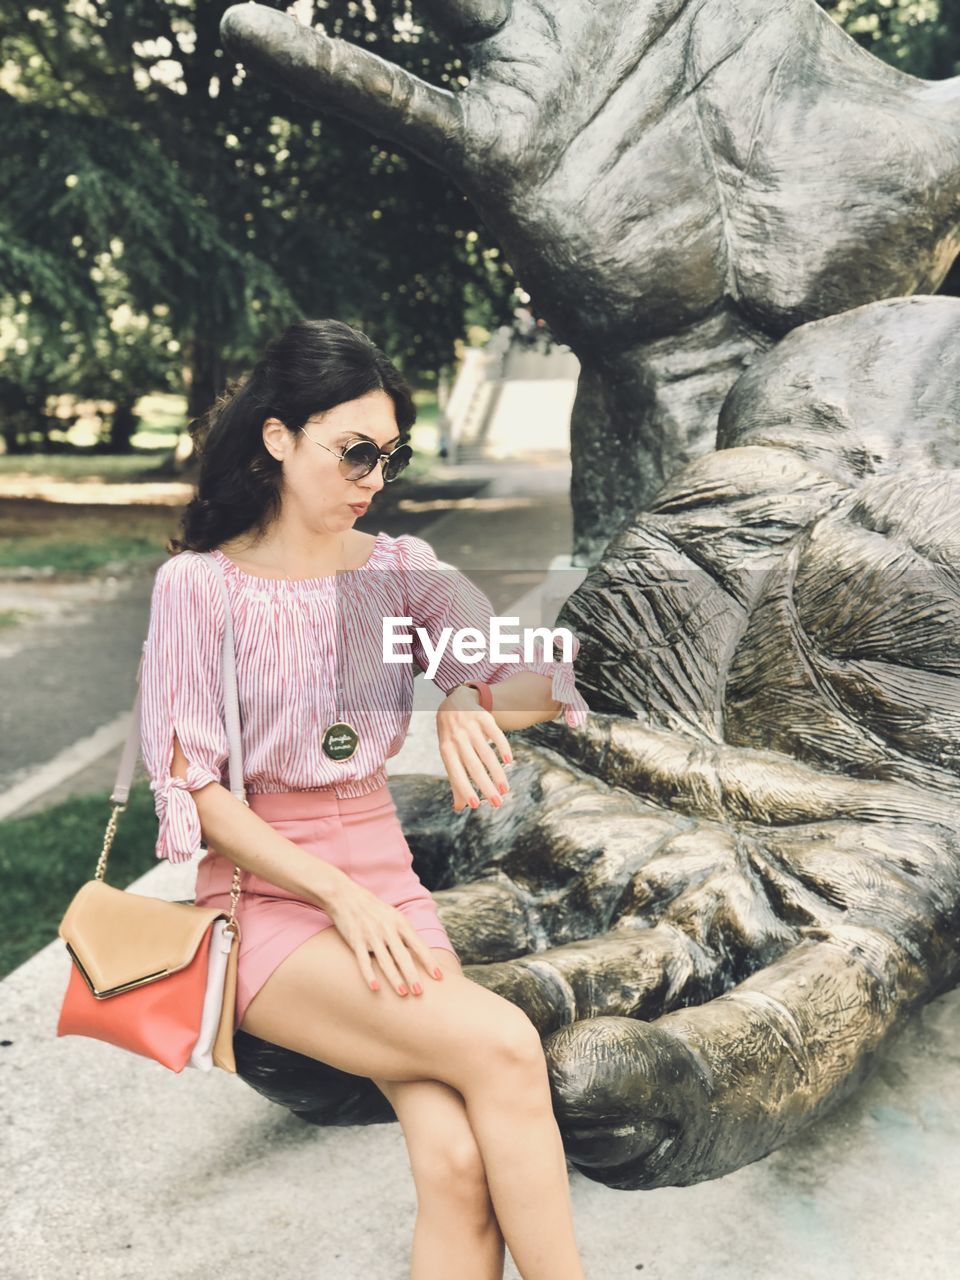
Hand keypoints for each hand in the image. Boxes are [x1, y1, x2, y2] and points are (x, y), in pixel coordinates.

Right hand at [321, 877, 444, 997]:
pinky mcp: (356, 940)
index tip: (439, 976)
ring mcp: (371, 935)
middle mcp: (387, 929)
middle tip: (420, 992)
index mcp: (400, 923)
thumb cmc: (374, 909)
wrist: (345, 896)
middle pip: (402, 956)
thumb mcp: (393, 915)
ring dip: (395, 978)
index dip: (429, 961)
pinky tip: (375, 988)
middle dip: (412, 975)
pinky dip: (369, 975)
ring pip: (385, 961)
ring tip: (403, 993)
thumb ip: (405, 933)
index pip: (418, 945)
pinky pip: (363, 961)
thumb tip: (420, 952)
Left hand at [437, 684, 512, 812]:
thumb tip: (459, 808)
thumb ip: (455, 781)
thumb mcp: (449, 756)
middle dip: (486, 786)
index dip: (464, 789)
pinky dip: (502, 746)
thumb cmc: (452, 738)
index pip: (456, 773)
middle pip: (473, 766)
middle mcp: (457, 739)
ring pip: (486, 753)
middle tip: (497, 803)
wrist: (453, 703)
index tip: (475, 805)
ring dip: (497, 772)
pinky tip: (509, 760)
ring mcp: (470, 727)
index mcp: (446, 751)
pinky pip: (494, 733)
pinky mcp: (483, 717)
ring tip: (505, 789)